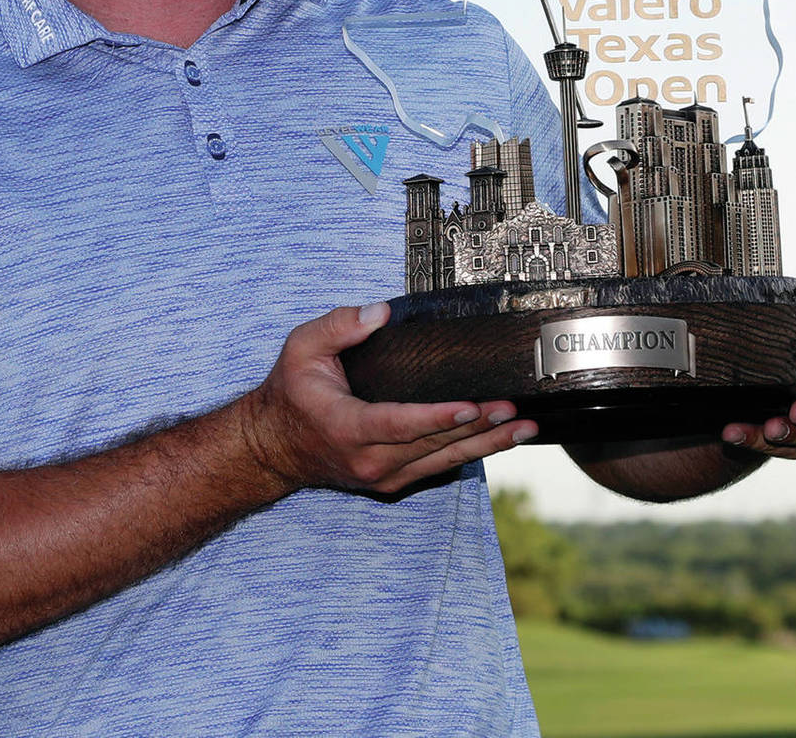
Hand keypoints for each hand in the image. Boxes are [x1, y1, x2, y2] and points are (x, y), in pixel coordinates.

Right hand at [239, 302, 536, 494]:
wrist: (272, 447)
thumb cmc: (292, 393)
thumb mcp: (302, 349)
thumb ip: (338, 326)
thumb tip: (379, 314)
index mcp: (348, 427)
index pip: (401, 424)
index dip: (439, 417)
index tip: (472, 407)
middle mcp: (370, 460)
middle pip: (434, 445)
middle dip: (478, 427)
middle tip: (515, 410)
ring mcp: (383, 476)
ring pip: (443, 461)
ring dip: (486, 445)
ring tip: (523, 429)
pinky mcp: (392, 481)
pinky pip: (438, 467)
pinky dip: (470, 452)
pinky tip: (499, 439)